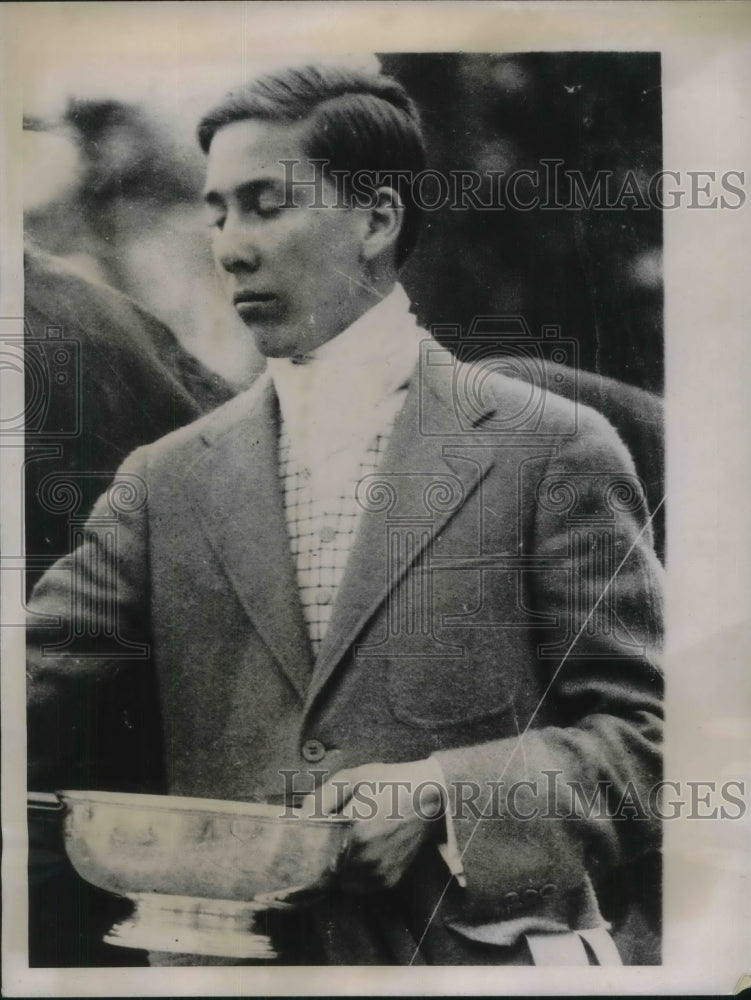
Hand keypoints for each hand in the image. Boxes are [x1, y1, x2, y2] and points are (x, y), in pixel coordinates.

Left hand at [301, 759, 446, 891]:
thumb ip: (323, 797)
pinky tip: (361, 852)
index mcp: (354, 831)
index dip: (304, 844)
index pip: (313, 851)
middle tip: (324, 837)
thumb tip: (301, 816)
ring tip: (346, 843)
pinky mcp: (387, 881)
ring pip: (339, 880)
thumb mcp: (354, 777)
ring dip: (336, 866)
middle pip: (324, 867)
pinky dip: (353, 873)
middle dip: (319, 854)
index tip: (302, 836)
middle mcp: (365, 859)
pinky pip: (358, 885)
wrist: (432, 798)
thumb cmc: (391, 783)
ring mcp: (377, 873)